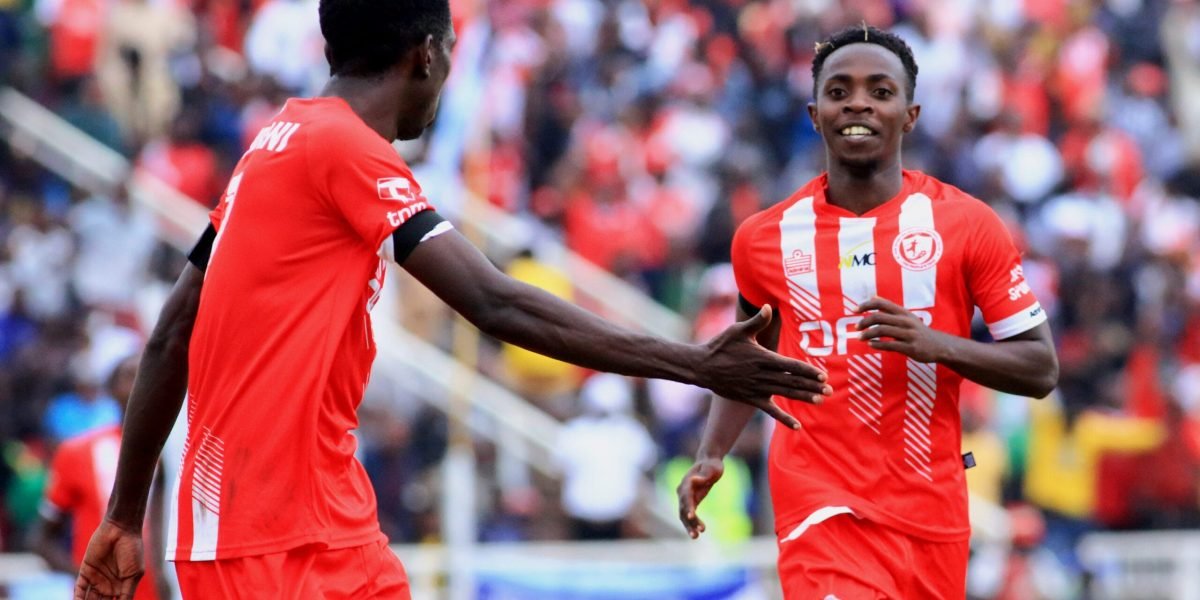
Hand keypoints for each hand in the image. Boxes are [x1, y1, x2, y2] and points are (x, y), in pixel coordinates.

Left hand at [74, 520, 144, 599]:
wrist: (121, 530)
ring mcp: (97, 579)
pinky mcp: (86, 571)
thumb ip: (126, 593)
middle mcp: (109, 585)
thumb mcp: (134, 574)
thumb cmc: (133, 550)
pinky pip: (80, 589)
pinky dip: (78, 599)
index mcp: (122, 587)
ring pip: (89, 599)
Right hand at [677, 457, 723, 538]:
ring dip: (689, 525)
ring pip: (684, 514)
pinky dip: (693, 522)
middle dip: (688, 521)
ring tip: (696, 536)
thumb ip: (703, 476)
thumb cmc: (711, 465)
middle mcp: (682, 490)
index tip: (691, 516)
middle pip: (682, 508)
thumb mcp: (711, 469)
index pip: (686, 496)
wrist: (708, 462)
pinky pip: (689, 514)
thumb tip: (693, 480)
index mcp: (687, 482)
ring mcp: (685, 496)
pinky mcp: (690, 501)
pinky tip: (700, 530)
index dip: (688, 506)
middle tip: (696, 534)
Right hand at [699, 305, 830, 428]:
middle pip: (792, 382)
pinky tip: (797, 426)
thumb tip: (768, 306)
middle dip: (812, 386)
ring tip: (821, 400)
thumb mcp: (737, 331)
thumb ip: (756, 322)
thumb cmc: (721, 346)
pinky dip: (784, 418)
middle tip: (830, 390)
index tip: (823, 375)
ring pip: (785, 394)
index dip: (807, 371)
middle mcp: (762, 375)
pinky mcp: (751, 399)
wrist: (702, 367)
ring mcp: (757, 389)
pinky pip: (770, 411)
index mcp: (762, 358)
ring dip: (804, 398)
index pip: (790, 366)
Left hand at [856, 297, 949, 362]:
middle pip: (879, 317)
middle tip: (856, 327)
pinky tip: (871, 345)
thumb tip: (873, 297)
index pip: (881, 303)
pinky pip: (890, 345)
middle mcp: (905, 321)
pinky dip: (878, 345)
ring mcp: (908, 334)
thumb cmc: (918, 331)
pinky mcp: (910, 347)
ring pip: (882, 331)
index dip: (866, 305)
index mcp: (902, 313)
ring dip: (868, 334)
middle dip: (864, 322)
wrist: (940, 346)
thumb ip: (890, 309)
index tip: (855, 310)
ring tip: (860, 337)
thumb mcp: (907, 316)